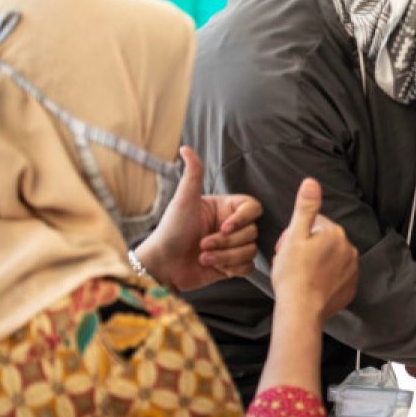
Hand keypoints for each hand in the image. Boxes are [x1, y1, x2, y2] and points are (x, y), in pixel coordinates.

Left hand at [135, 146, 262, 291]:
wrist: (162, 265)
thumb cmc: (170, 230)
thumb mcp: (183, 201)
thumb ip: (192, 175)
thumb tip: (186, 148)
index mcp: (225, 209)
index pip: (254, 208)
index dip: (243, 219)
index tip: (224, 226)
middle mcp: (232, 227)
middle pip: (252, 232)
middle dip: (227, 242)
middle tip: (203, 244)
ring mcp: (233, 247)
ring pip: (251, 250)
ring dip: (226, 257)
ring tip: (204, 257)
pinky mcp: (232, 266)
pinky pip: (248, 267)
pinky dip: (233, 268)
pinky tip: (215, 267)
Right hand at [271, 178, 358, 324]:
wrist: (301, 310)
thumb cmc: (293, 273)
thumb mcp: (294, 235)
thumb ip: (305, 208)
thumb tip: (311, 182)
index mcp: (336, 234)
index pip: (314, 224)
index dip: (295, 234)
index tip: (285, 247)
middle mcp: (349, 250)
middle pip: (323, 241)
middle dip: (306, 247)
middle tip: (288, 262)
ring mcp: (352, 270)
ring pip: (330, 259)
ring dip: (316, 262)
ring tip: (298, 275)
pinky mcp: (350, 289)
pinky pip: (336, 278)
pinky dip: (324, 279)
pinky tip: (310, 285)